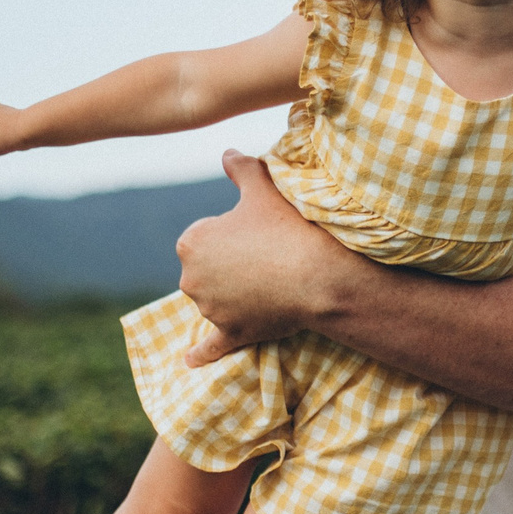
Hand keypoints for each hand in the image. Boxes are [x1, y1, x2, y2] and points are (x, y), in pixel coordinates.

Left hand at [175, 150, 352, 365]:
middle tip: (267, 257)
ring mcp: (210, 310)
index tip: (257, 234)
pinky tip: (190, 360)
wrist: (321, 276)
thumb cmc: (291, 226)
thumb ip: (241, 168)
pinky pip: (210, 346)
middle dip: (228, 266)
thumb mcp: (264, 188)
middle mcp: (191, 278)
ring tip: (271, 282)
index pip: (204, 236)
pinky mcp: (230, 334)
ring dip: (233, 296)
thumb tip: (227, 153)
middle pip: (206, 270)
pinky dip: (201, 353)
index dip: (231, 234)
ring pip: (215, 301)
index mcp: (191, 241)